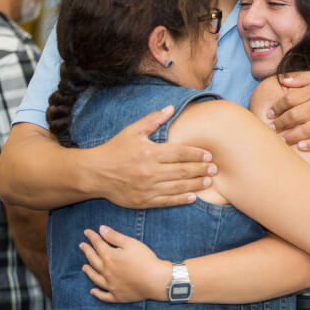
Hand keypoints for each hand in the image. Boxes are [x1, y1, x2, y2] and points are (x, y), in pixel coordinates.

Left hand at [80, 225, 170, 302]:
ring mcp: (111, 285)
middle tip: (82, 246)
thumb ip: (114, 236)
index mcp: (109, 257)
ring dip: (89, 271)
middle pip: (93, 260)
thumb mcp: (130, 243)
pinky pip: (104, 295)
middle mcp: (106, 271)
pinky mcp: (117, 296)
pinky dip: (97, 293)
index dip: (92, 237)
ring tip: (84, 267)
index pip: (98, 244)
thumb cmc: (144, 259)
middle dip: (87, 251)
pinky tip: (93, 291)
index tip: (86, 232)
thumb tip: (101, 229)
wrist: (155, 280)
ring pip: (95, 278)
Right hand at [91, 106, 217, 208]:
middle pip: (182, 170)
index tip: (208, 154)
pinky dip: (180, 199)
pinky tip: (192, 197)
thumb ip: (153, 120)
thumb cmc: (114, 150)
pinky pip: (166, 201)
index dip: (196, 154)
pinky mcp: (143, 201)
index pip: (180, 153)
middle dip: (201, 169)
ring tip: (209, 181)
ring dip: (196, 184)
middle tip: (215, 168)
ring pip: (177, 187)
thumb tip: (171, 108)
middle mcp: (150, 171)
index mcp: (149, 152)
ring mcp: (147, 188)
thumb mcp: (132, 131)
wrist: (94, 174)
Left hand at [269, 71, 309, 149]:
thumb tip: (282, 79)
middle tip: (271, 128)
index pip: (290, 98)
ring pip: (306, 130)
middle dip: (280, 123)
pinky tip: (300, 146)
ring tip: (281, 139)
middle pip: (295, 116)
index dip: (277, 106)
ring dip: (291, 136)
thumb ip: (301, 77)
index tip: (270, 112)